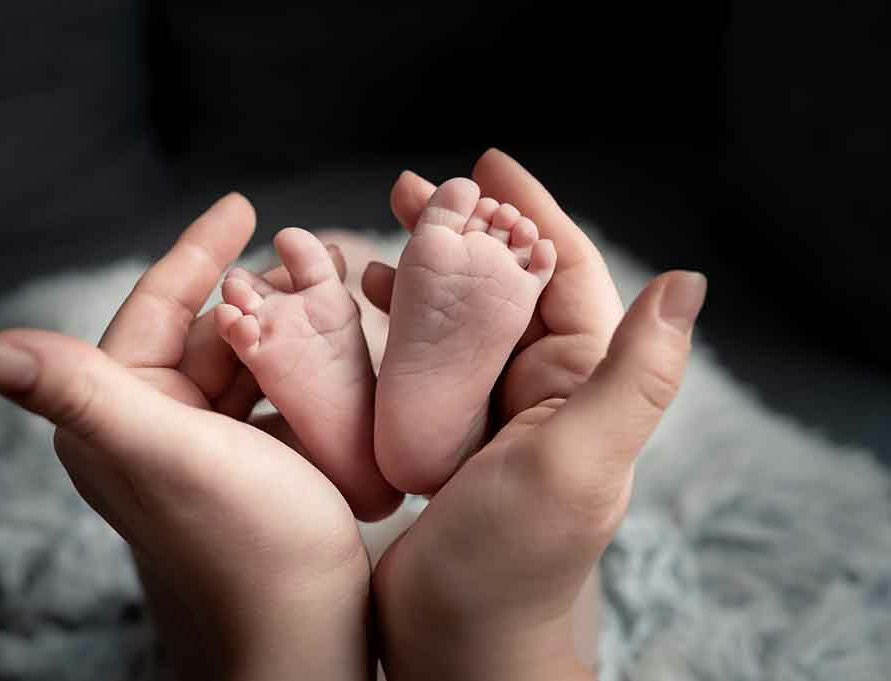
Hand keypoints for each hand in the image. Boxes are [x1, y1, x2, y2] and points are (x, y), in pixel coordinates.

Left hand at [0, 194, 374, 680]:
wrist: (303, 634)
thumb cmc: (248, 545)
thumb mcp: (167, 455)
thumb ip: (83, 394)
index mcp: (119, 417)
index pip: (153, 310)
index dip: (196, 252)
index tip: (242, 205)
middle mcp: (152, 428)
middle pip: (208, 330)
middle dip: (260, 290)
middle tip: (318, 255)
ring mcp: (204, 446)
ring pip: (247, 358)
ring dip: (288, 324)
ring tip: (337, 293)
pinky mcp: (250, 463)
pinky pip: (276, 391)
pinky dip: (305, 365)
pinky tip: (340, 348)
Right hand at [365, 150, 705, 679]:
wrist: (457, 645)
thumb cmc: (514, 563)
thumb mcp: (579, 462)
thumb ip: (634, 374)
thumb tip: (689, 281)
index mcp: (581, 384)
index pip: (567, 273)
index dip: (533, 212)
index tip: (489, 164)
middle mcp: (543, 391)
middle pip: (507, 285)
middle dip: (466, 231)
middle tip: (414, 190)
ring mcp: (492, 414)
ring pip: (461, 320)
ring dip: (426, 274)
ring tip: (376, 239)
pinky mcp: (447, 438)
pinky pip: (424, 364)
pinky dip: (395, 328)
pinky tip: (360, 307)